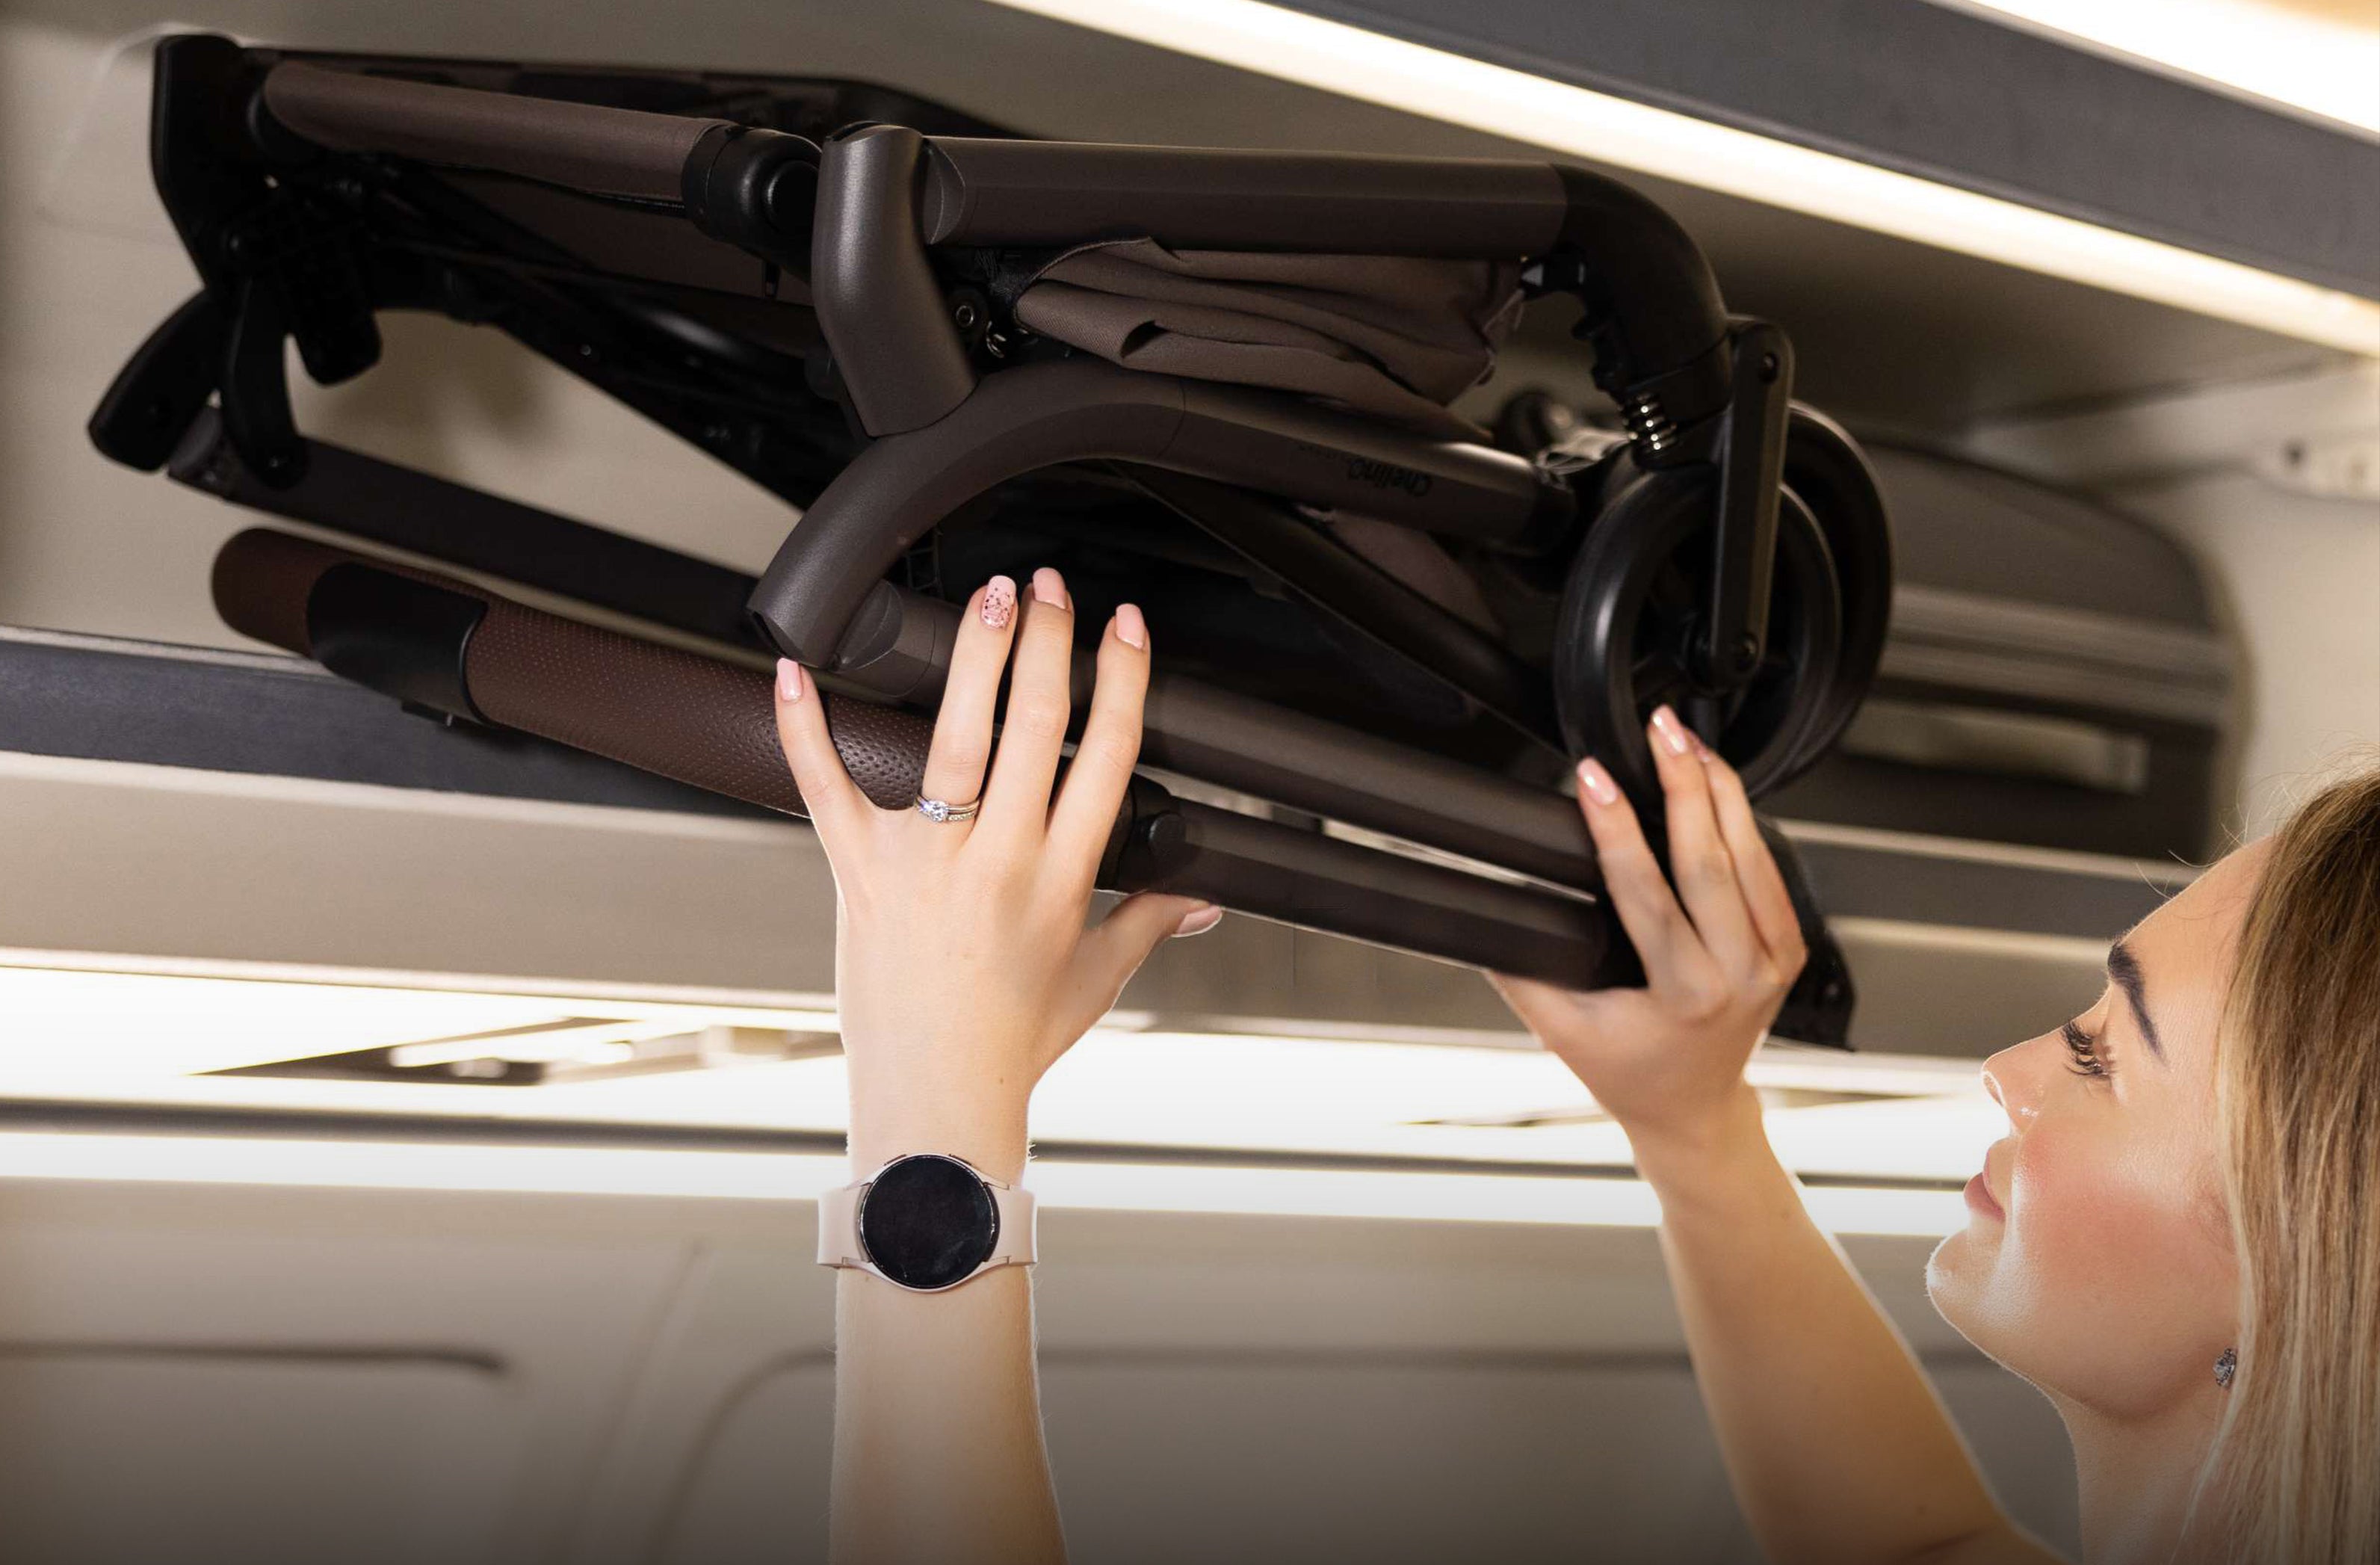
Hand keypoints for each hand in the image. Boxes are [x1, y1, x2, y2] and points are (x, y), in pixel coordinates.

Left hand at [773, 567, 1216, 1181]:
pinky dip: (804, 728)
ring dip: (975, 661)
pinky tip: (793, 672)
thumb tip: (1205, 896)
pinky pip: (826, 789)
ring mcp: (925, 863)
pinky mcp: (859, 873)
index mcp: (1064, 878)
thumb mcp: (1096, 977)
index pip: (1107, 757)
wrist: (936, 1098)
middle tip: (1051, 585)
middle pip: (1034, 729)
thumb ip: (1150, 920)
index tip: (1125, 626)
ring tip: (990, 598)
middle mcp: (999, 860)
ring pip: (954, 743)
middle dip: (1047, 643)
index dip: (1121, 681)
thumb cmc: (1013, 1041)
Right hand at [1490, 704, 1806, 1152]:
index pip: (1649, 893)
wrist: (1694, 1110)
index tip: (1593, 780)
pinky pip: (1769, 870)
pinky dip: (1743, 821)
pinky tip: (1716, 782)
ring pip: (1751, 854)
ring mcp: (1773, 959)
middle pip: (1713, 859)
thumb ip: (1524, 971)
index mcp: (1687, 995)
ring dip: (1719, 789)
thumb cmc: (1631, 1075)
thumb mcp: (1563, 1033)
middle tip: (1658, 731)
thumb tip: (1485, 915)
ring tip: (1686, 740)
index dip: (1616, 829)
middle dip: (1683, 784)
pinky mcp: (1787, 947)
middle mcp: (1741, 974)